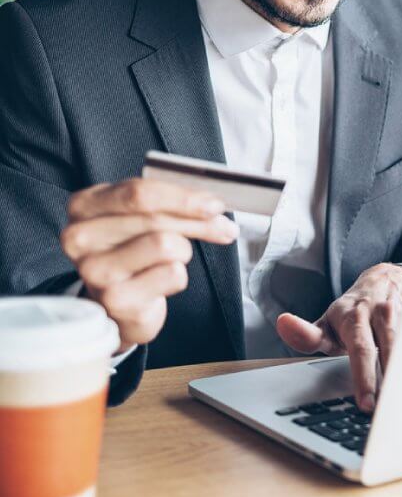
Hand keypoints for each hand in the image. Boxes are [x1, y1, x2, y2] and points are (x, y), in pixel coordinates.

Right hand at [61, 178, 238, 350]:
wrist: (117, 303)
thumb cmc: (131, 250)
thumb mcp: (138, 216)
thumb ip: (167, 202)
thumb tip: (212, 202)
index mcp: (84, 206)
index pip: (138, 193)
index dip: (182, 196)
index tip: (214, 202)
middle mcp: (81, 238)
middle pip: (155, 218)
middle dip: (199, 221)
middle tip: (224, 226)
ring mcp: (95, 271)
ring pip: (166, 245)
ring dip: (183, 250)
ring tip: (175, 257)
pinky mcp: (116, 300)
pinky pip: (172, 274)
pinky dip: (178, 275)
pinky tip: (162, 280)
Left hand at [276, 263, 401, 412]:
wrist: (385, 279)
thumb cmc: (353, 311)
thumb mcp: (328, 322)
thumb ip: (307, 334)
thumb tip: (283, 324)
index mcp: (355, 317)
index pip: (360, 350)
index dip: (364, 377)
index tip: (366, 405)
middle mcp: (381, 314)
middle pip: (389, 352)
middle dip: (390, 383)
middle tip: (387, 415)